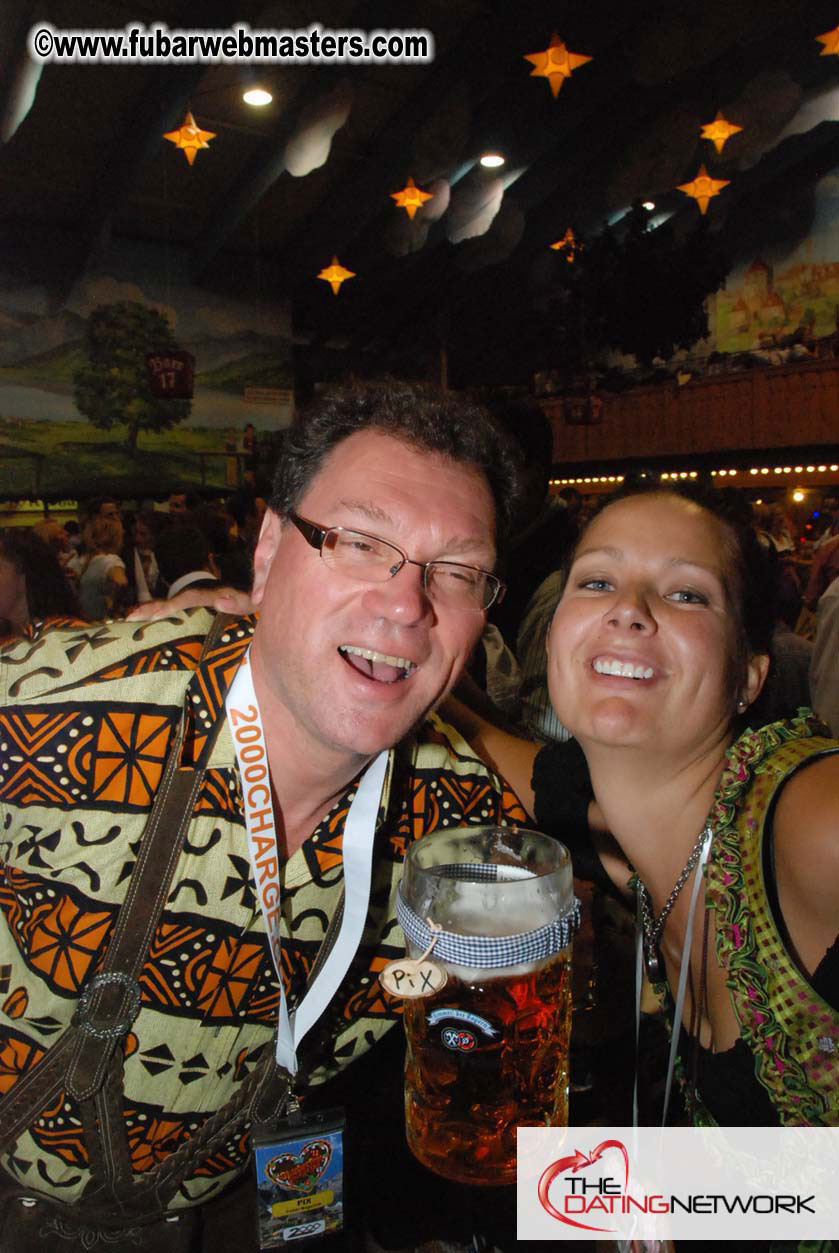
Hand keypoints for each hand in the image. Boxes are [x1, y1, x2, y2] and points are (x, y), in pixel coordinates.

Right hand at [126, 586, 255, 619]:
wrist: (245, 598)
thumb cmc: (246, 605)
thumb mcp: (248, 604)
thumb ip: (237, 602)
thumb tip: (220, 599)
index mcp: (210, 596)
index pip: (189, 599)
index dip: (173, 605)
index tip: (158, 613)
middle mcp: (196, 598)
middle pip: (171, 602)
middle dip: (152, 609)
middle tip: (133, 617)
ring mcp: (189, 603)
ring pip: (165, 606)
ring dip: (147, 612)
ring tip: (128, 620)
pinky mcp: (185, 610)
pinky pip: (166, 611)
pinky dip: (150, 615)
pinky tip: (134, 621)